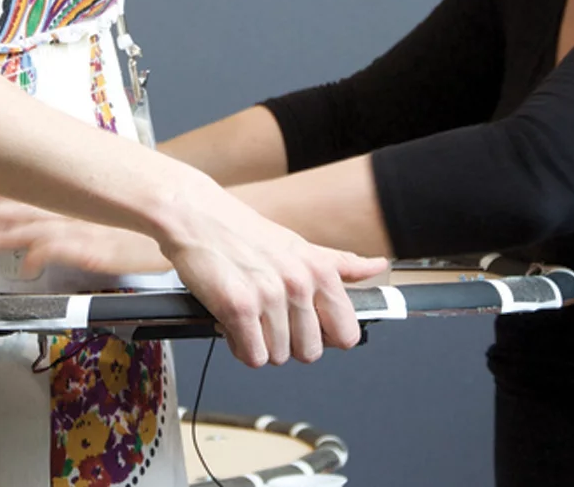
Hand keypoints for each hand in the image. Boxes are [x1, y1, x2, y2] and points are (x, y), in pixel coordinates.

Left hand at [0, 194, 171, 277]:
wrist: (187, 218)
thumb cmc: (151, 212)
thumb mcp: (114, 196)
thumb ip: (86, 199)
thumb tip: (61, 198)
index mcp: (81, 196)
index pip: (35, 188)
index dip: (5, 190)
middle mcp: (80, 210)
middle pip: (29, 207)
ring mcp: (88, 230)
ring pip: (39, 230)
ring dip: (8, 233)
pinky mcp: (99, 252)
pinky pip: (63, 254)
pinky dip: (41, 258)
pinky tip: (25, 267)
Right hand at [153, 175, 387, 368]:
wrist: (196, 217)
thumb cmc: (244, 233)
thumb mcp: (300, 246)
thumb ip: (340, 264)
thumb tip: (377, 266)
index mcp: (320, 270)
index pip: (347, 334)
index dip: (326, 338)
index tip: (308, 328)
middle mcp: (299, 283)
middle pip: (309, 352)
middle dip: (287, 344)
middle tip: (269, 319)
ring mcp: (269, 297)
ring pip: (277, 357)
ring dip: (259, 343)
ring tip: (247, 315)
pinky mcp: (238, 308)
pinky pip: (252, 356)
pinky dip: (239, 346)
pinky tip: (232, 323)